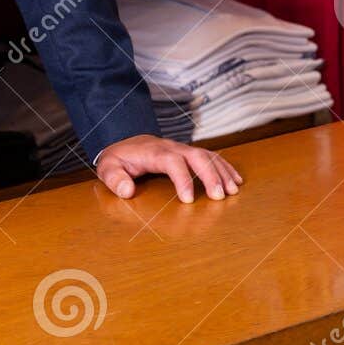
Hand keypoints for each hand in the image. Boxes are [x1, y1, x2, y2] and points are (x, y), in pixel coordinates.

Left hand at [95, 135, 242, 202]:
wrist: (124, 144)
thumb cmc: (118, 160)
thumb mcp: (108, 168)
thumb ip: (114, 179)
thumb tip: (127, 191)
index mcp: (153, 152)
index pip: (171, 161)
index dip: (182, 178)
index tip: (188, 200)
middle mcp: (171, 147)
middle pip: (196, 155)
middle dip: (209, 175)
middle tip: (219, 196)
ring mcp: (182, 149)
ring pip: (207, 155)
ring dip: (221, 172)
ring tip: (232, 191)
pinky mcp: (188, 153)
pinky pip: (210, 157)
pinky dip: (224, 168)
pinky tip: (235, 181)